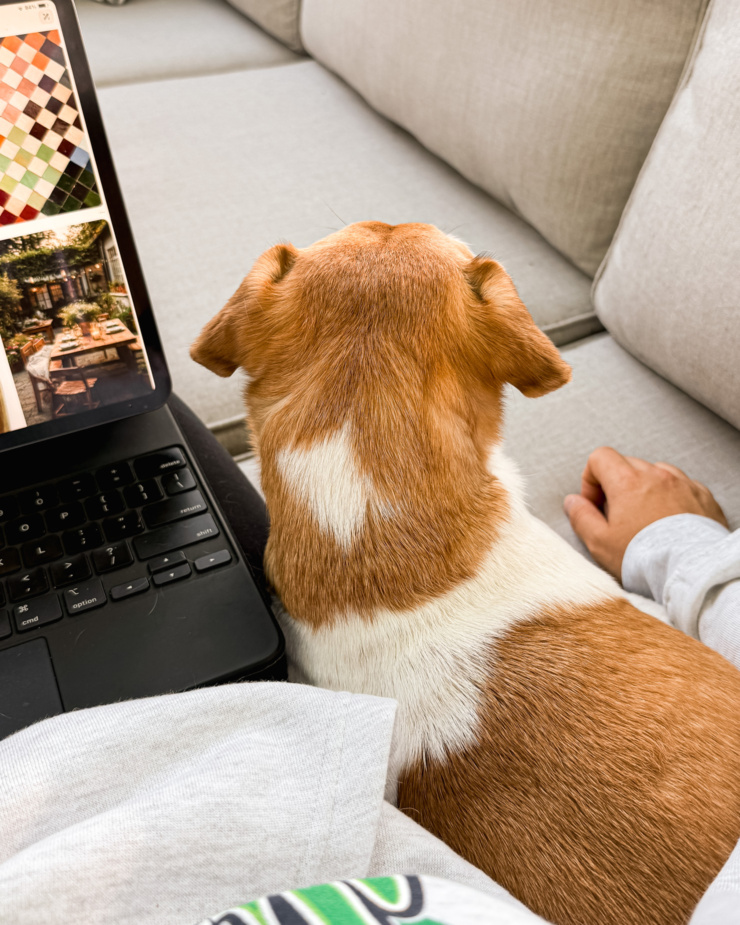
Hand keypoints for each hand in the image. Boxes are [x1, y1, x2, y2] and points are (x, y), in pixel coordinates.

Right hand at [563, 447, 727, 579]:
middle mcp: (656, 475)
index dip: (591, 479)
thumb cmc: (646, 559)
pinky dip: (671, 497)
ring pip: (656, 473)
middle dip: (617, 485)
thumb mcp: (600, 542)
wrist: (693, 572)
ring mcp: (683, 483)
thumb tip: (573, 502)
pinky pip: (682, 485)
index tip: (595, 503)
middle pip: (627, 464)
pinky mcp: (703, 496)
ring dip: (645, 489)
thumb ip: (581, 517)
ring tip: (645, 519)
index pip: (600, 457)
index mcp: (627, 481)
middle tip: (617, 516)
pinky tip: (669, 523)